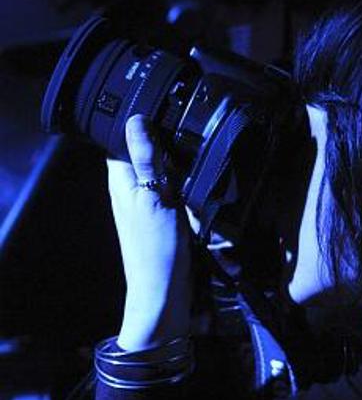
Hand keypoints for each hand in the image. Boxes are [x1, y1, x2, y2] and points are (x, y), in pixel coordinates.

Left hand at [107, 114, 190, 350]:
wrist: (166, 292)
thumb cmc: (155, 248)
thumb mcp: (153, 197)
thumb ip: (146, 159)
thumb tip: (134, 119)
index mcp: (121, 180)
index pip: (123, 139)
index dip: (141, 122)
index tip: (163, 106)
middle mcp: (133, 188)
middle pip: (147, 151)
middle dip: (165, 139)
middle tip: (189, 124)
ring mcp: (151, 202)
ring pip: (165, 168)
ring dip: (180, 160)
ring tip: (199, 147)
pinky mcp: (168, 214)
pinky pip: (178, 186)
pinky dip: (189, 179)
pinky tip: (202, 174)